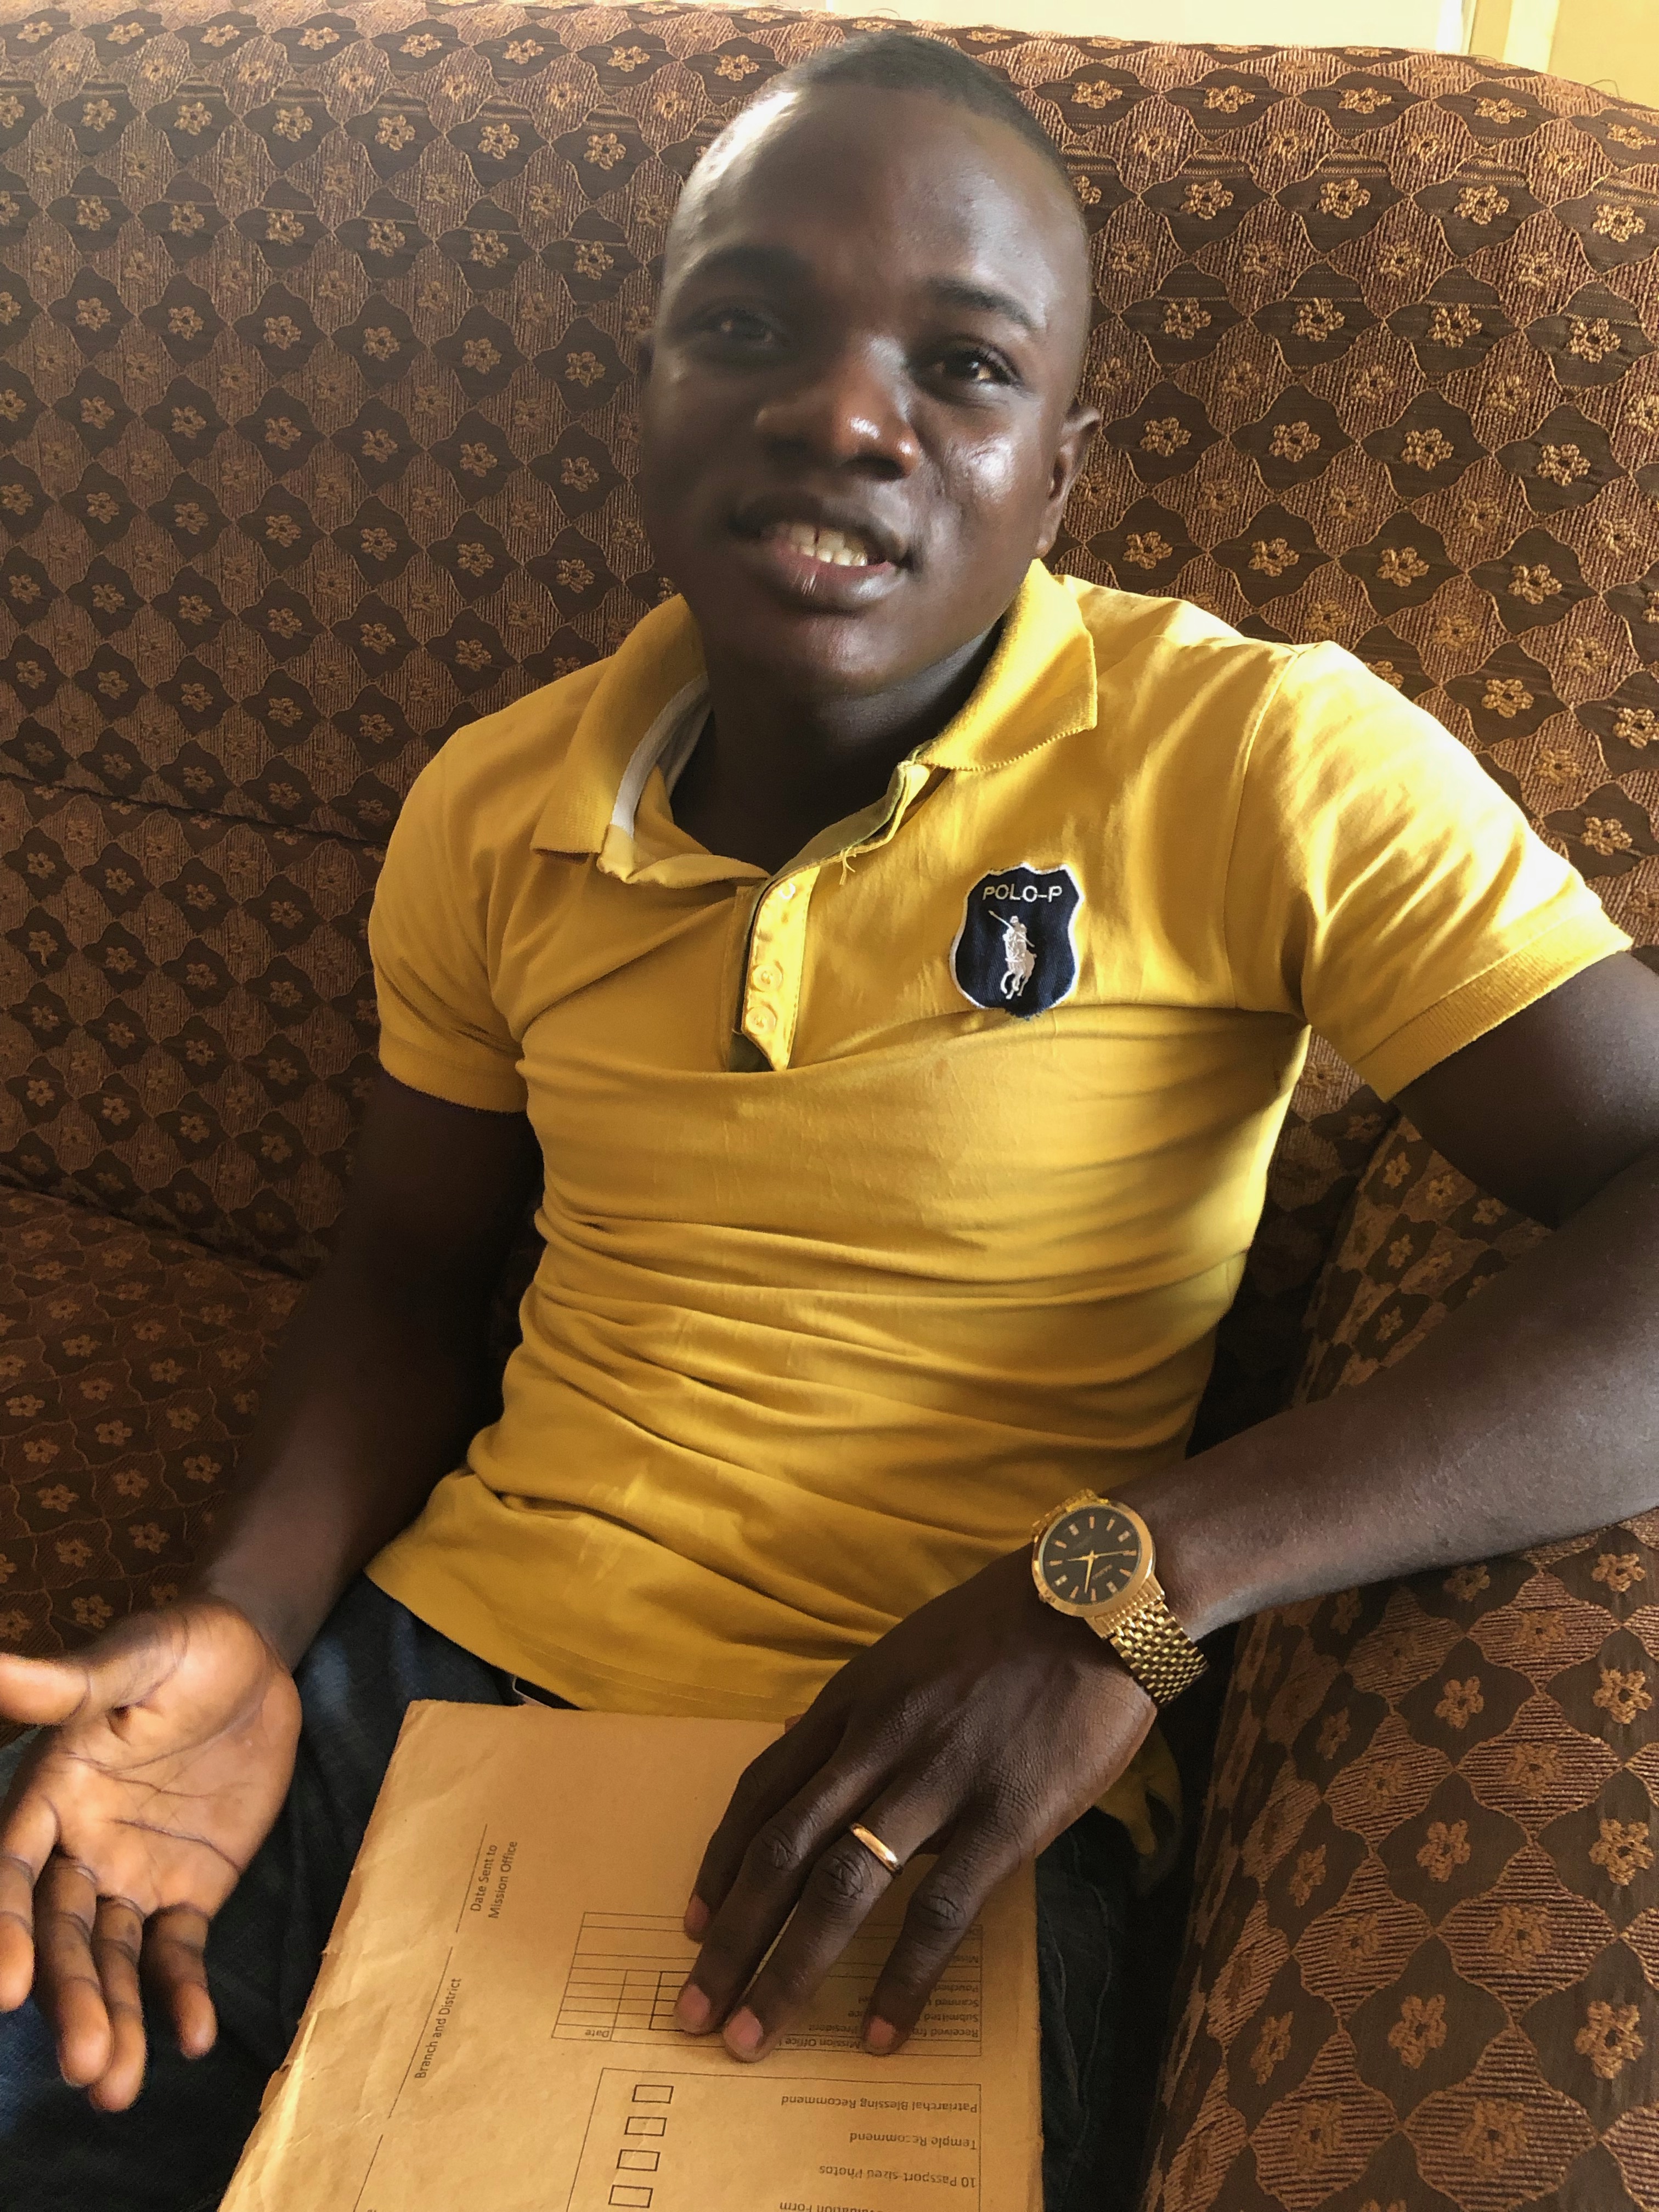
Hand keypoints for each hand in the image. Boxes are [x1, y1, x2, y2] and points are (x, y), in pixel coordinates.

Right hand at [0, 1598, 300, 2110]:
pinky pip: (179, 1950)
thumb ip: (65, 1684)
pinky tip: (194, 2038)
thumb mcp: (130, 1659)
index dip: (4, 1931)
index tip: (5, 1990)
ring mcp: (132, 1876)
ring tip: (116, 2088)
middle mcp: (77, 1850)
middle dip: (70, 2000)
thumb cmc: (180, 1648)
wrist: (253, 1658)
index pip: (12, 1876)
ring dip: (115, 2019)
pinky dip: (182, 1995)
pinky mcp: (190, 1889)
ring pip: (113, 1960)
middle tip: (84, 2066)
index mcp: (47, 1798)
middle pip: (63, 1937)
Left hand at [674, 1547, 1153, 2059]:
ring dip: (788, 1970)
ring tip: (753, 2040)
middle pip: (780, 1851)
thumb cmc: (1006, 1626)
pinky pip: (939, 1912)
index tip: (694, 1923)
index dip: (720, 1863)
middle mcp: (876, 1743)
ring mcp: (936, 1782)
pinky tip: (879, 2033)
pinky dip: (902, 1979)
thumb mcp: (908, 1653)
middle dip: (730, 1941)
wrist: (1096, 1598)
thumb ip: (862, 1713)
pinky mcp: (1003, 1819)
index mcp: (852, 1701)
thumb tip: (812, 1758)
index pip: (761, 1791)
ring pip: (840, 1887)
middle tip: (693, 2012)